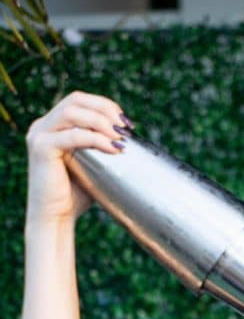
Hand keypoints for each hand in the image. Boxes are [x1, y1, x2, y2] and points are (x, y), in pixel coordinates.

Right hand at [25, 90, 130, 226]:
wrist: (56, 218)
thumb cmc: (76, 195)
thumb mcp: (93, 165)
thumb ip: (102, 148)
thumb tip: (130, 139)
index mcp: (53, 125)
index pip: (79, 100)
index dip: (105, 105)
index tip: (126, 122)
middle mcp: (42, 125)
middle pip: (76, 100)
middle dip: (105, 109)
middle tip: (126, 129)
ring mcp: (39, 134)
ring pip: (72, 112)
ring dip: (101, 122)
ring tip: (120, 138)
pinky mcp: (41, 148)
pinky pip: (72, 136)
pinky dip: (95, 139)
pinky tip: (113, 149)